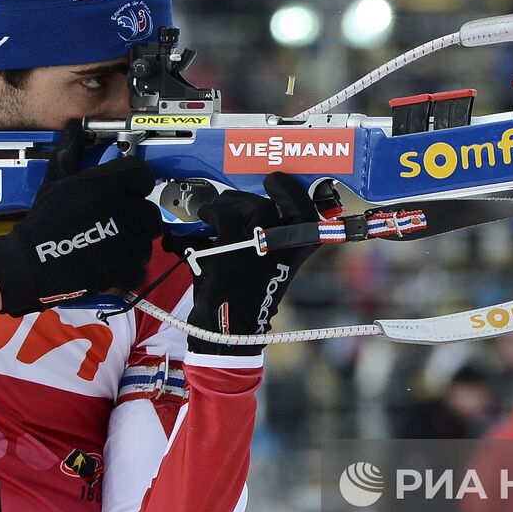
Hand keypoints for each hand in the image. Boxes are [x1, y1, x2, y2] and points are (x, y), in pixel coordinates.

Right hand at [0, 124, 160, 315]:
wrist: (28, 263)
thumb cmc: (42, 222)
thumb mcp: (55, 181)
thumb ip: (70, 153)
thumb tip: (75, 128)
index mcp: (103, 184)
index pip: (143, 175)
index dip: (137, 187)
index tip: (130, 196)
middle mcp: (118, 208)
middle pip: (150, 213)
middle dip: (139, 223)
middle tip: (120, 228)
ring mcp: (124, 239)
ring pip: (147, 243)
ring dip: (133, 249)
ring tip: (109, 249)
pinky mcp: (123, 268)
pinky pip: (140, 270)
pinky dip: (128, 274)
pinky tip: (110, 269)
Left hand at [186, 172, 319, 353]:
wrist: (229, 329)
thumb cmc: (247, 299)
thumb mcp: (269, 269)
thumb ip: (269, 242)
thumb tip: (251, 212)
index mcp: (298, 252)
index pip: (306, 212)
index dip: (292, 192)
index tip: (276, 182)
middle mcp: (284, 245)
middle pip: (274, 204)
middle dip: (252, 196)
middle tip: (235, 198)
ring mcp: (260, 243)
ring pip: (249, 205)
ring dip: (229, 202)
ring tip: (216, 210)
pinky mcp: (234, 244)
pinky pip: (223, 214)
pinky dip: (211, 212)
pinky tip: (205, 217)